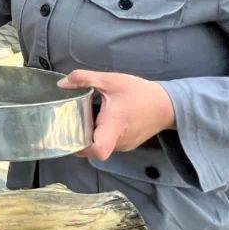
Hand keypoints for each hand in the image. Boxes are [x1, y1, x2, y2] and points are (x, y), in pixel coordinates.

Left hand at [57, 70, 175, 160]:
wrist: (167, 105)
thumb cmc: (139, 92)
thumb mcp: (110, 80)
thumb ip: (84, 79)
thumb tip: (61, 84)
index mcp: (114, 126)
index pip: (98, 150)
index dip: (80, 147)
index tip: (68, 133)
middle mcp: (118, 141)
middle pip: (91, 150)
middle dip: (77, 138)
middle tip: (68, 121)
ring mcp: (123, 146)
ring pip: (98, 146)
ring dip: (89, 135)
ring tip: (83, 117)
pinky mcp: (126, 145)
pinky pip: (107, 143)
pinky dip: (99, 134)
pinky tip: (98, 120)